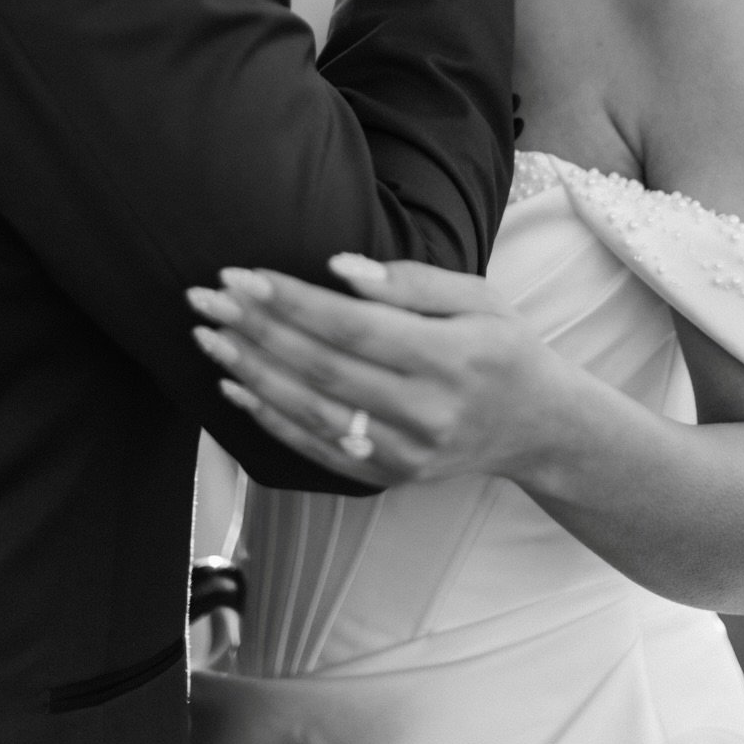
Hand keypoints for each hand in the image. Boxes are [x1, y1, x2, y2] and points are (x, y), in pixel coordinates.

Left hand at [184, 255, 563, 487]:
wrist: (537, 428)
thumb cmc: (503, 347)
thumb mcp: (479, 296)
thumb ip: (411, 281)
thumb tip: (337, 266)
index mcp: (451, 357)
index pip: (354, 327)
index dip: (293, 301)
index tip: (242, 274)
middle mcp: (425, 412)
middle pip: (323, 369)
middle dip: (256, 330)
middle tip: (206, 297)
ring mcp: (404, 453)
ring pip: (311, 413)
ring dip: (251, 373)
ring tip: (208, 336)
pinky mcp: (388, 476)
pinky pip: (318, 450)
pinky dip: (270, 420)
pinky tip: (235, 387)